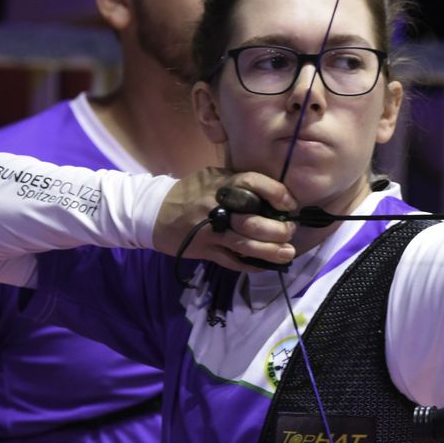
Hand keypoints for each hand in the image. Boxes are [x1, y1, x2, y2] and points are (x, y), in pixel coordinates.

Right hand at [152, 168, 298, 270]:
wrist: (153, 213)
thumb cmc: (189, 192)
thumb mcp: (211, 177)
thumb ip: (237, 182)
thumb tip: (271, 193)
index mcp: (220, 183)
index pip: (252, 182)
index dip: (276, 192)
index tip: (289, 203)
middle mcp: (216, 206)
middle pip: (252, 219)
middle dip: (277, 229)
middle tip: (290, 231)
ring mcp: (210, 231)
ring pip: (244, 244)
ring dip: (270, 251)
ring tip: (287, 254)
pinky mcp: (205, 250)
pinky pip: (232, 261)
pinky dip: (251, 265)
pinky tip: (265, 265)